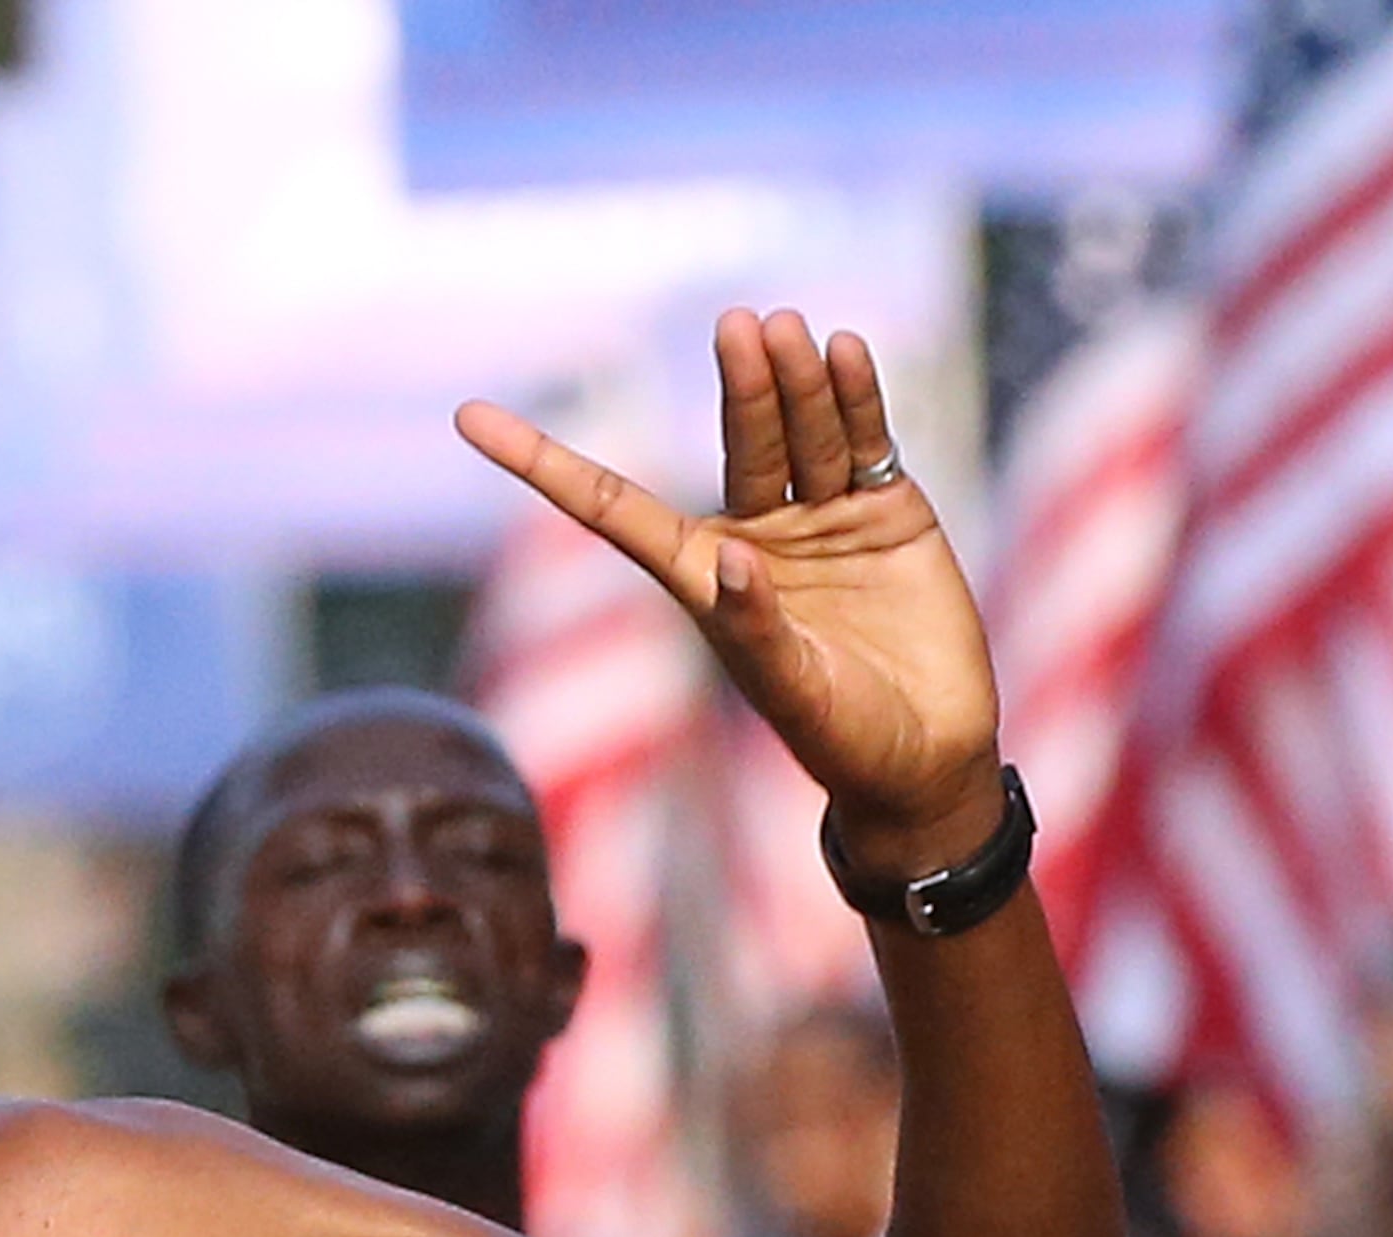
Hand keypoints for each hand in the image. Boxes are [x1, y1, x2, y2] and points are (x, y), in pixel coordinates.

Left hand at [457, 308, 1002, 870]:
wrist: (925, 754)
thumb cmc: (842, 735)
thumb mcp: (791, 689)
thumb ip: (754, 628)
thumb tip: (732, 559)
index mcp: (698, 578)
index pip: (607, 505)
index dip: (540, 460)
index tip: (467, 416)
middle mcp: (751, 537)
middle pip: (737, 444)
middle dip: (740, 388)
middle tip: (736, 327)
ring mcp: (817, 518)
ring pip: (799, 433)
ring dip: (793, 383)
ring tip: (785, 329)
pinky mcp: (884, 510)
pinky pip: (862, 442)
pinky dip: (854, 398)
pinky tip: (840, 352)